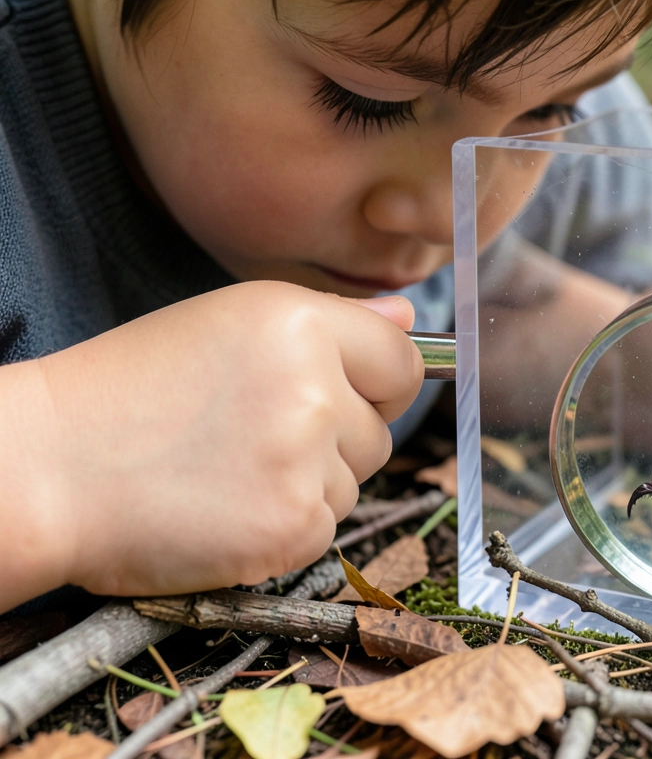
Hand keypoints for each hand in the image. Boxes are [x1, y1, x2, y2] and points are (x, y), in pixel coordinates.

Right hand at [4, 281, 421, 606]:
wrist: (46, 471)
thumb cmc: (128, 393)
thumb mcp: (223, 325)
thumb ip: (331, 323)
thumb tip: (410, 316)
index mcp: (298, 323)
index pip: (403, 361)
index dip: (378, 384)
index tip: (345, 396)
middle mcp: (314, 389)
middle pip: (381, 431)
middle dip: (336, 440)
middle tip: (251, 436)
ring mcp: (306, 463)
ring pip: (354, 483)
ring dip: (308, 485)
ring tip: (226, 470)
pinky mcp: (293, 529)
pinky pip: (325, 529)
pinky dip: (284, 528)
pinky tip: (224, 508)